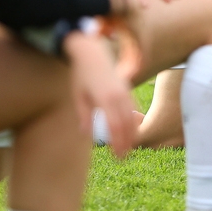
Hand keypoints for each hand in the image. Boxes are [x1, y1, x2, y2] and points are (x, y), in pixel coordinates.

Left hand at [62, 31, 136, 157]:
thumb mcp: (79, 96)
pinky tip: (131, 130)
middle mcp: (118, 95)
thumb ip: (84, 115)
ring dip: (132, 133)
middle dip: (126, 142)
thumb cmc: (81, 75)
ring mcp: (125, 90)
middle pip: (127, 124)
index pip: (115, 126)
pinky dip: (133, 120)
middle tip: (122, 158)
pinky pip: (133, 107)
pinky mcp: (126, 87)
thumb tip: (87, 134)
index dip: (117, 143)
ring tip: (128, 147)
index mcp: (106, 99)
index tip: (116, 156)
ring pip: (132, 116)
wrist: (91, 52)